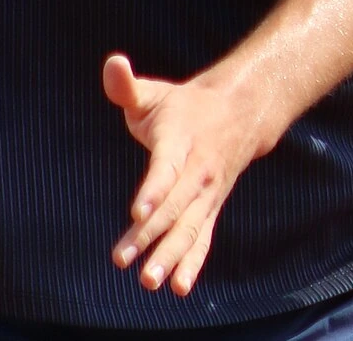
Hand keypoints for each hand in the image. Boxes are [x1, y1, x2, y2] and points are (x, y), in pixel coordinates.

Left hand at [102, 52, 265, 296]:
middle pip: (174, 207)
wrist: (240, 113)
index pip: (166, 168)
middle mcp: (198, 171)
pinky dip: (193, 263)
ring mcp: (207, 193)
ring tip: (149, 282)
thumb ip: (127, 86)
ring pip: (189, 228)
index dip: (154, 190)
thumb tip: (112, 64)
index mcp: (180, 140)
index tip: (137, 211)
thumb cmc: (184, 106)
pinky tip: (177, 288)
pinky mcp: (210, 208)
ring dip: (170, 256)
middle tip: (125, 260)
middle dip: (151, 235)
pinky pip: (203, 239)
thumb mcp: (155, 91)